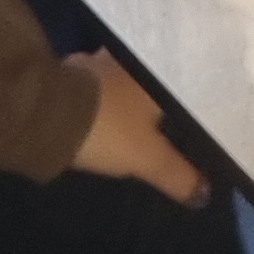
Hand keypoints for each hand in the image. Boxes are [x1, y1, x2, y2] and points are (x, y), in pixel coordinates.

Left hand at [63, 50, 206, 205]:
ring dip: (119, 91)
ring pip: (117, 75)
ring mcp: (95, 61)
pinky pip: (91, 82)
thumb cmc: (109, 128)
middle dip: (151, 92)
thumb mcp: (149, 159)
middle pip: (148, 75)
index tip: (192, 111)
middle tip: (158, 113)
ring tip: (126, 113)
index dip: (187, 98)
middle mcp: (129, 59)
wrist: (48, 114)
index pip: (182, 80)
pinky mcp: (68, 70)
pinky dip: (95, 95)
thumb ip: (178, 175)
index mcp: (156, 74)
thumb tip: (205, 194)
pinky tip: (95, 110)